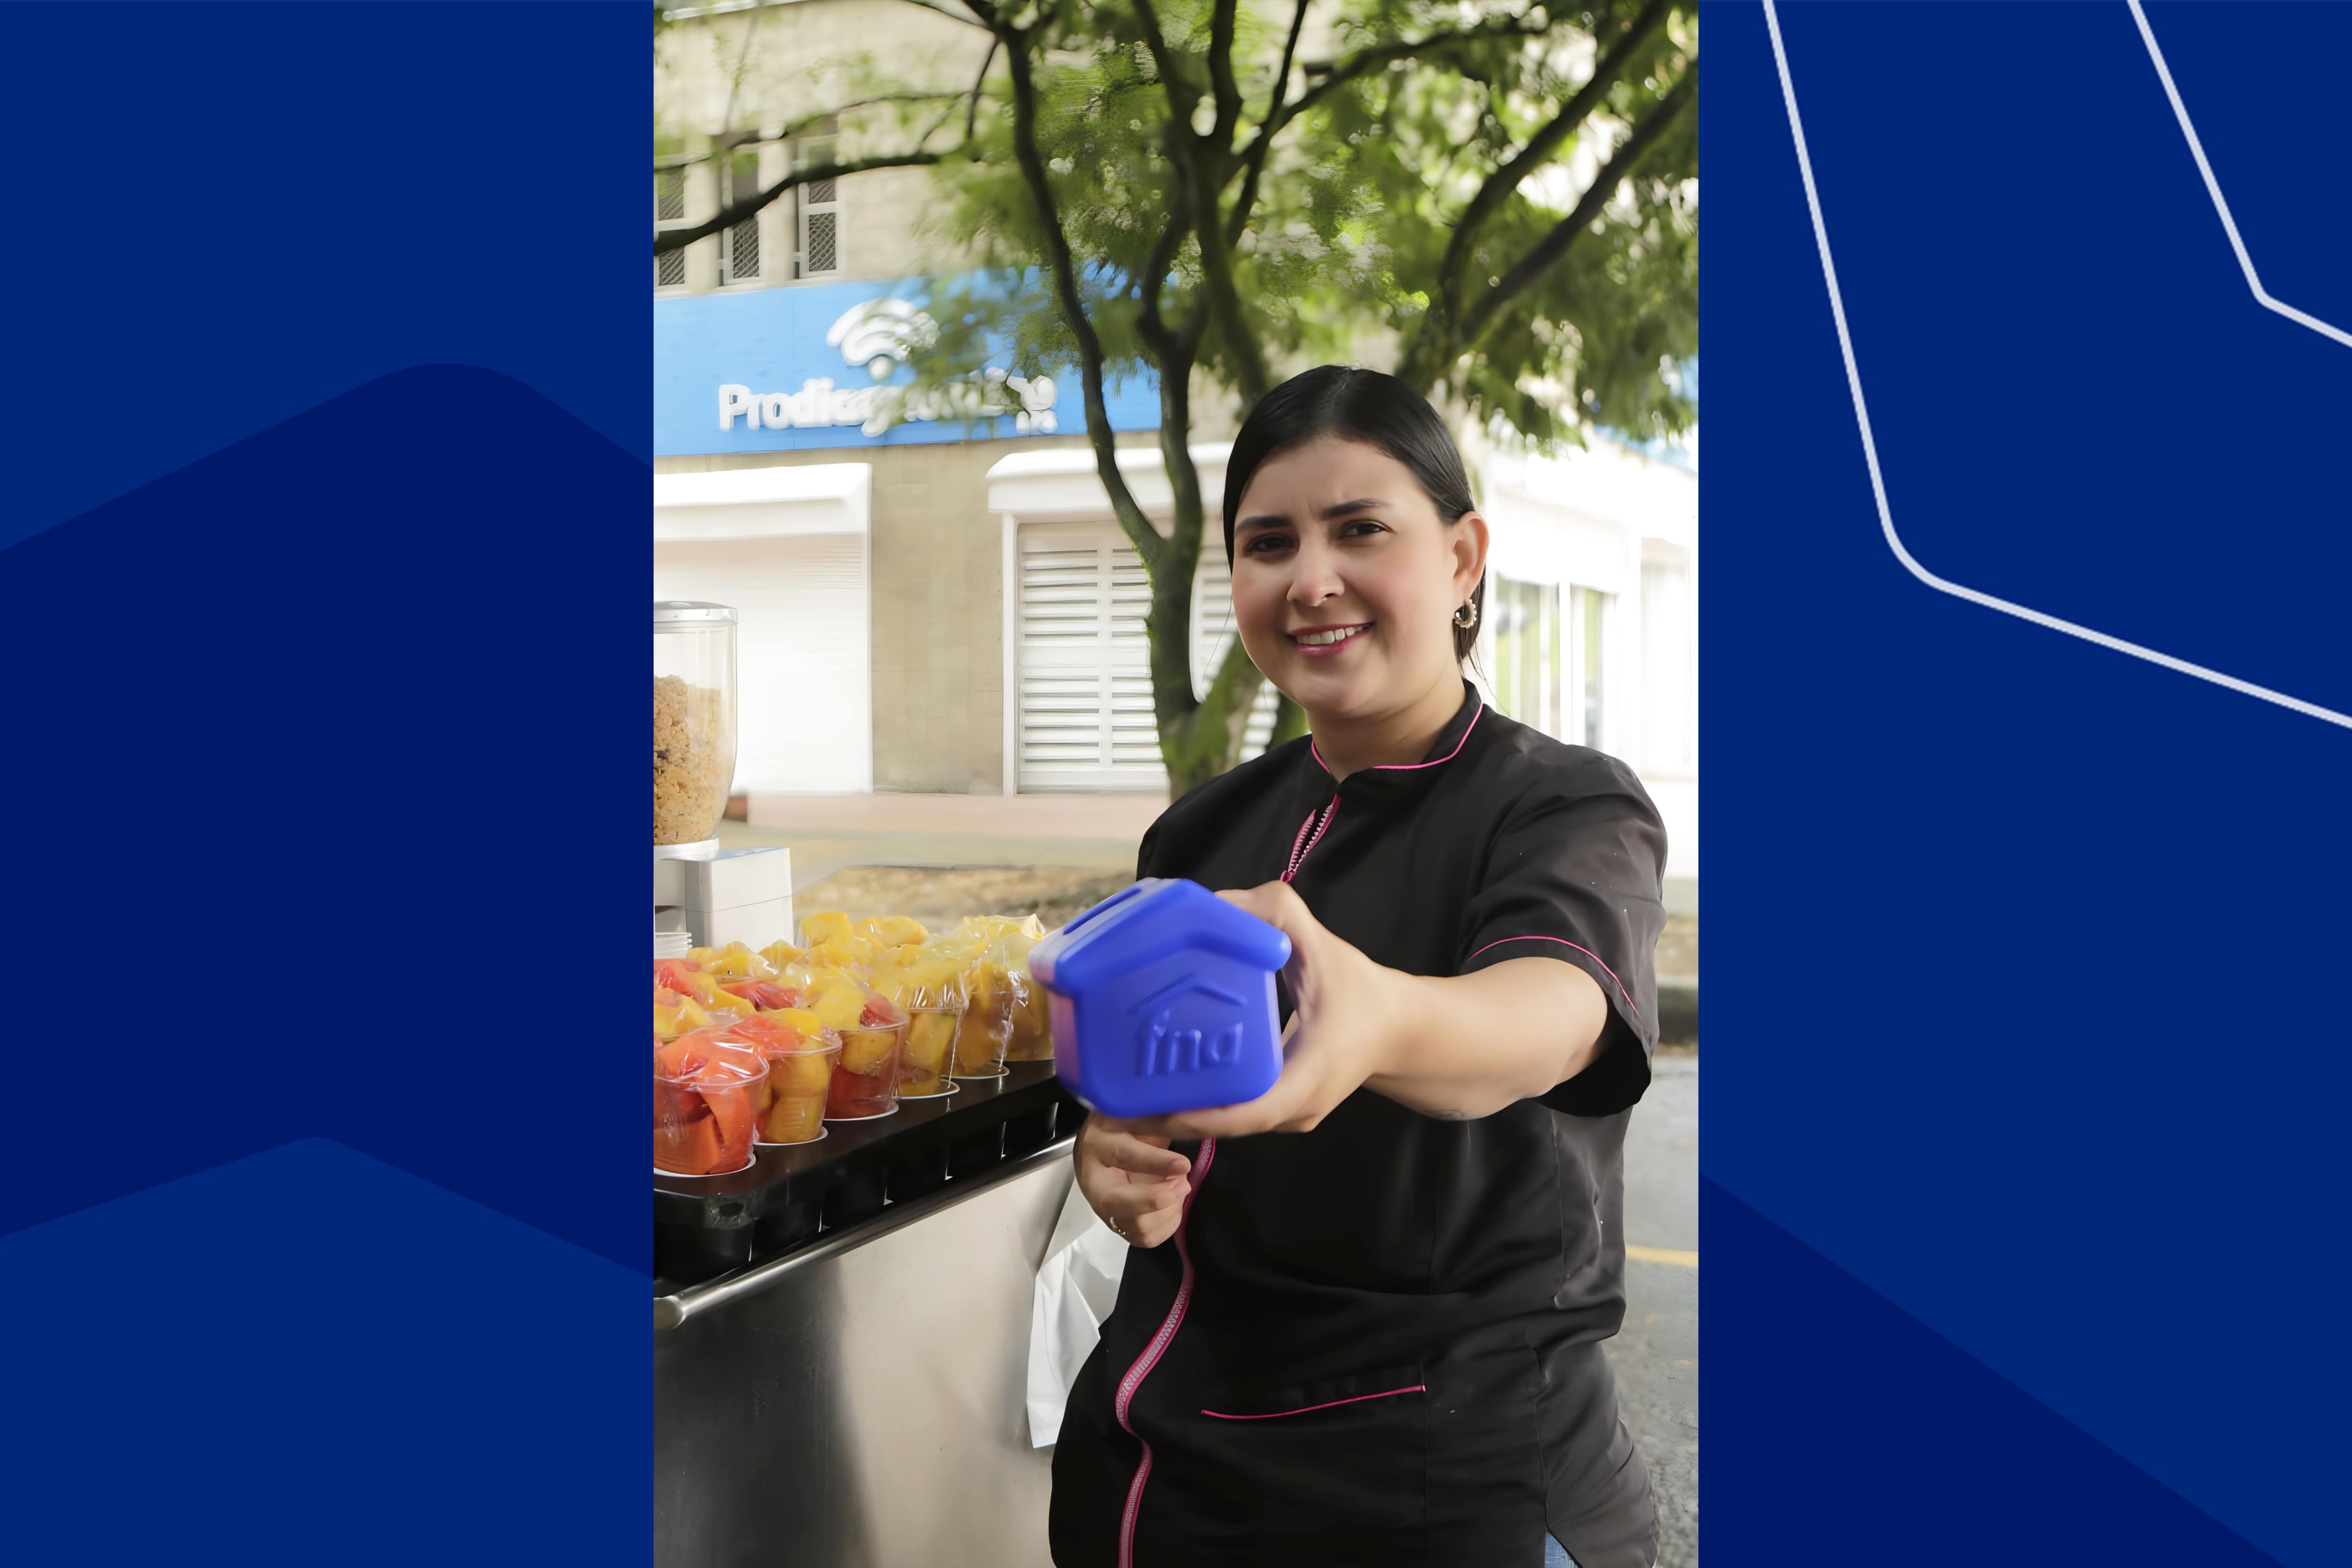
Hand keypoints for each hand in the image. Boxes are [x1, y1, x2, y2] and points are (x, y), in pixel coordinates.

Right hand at [1073, 1113, 1193, 1247]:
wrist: (1101, 1148)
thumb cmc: (1125, 1126)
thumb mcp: (1138, 1115)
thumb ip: (1162, 1118)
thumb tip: (1201, 1114)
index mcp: (1098, 1144)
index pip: (1124, 1156)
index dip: (1155, 1163)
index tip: (1184, 1164)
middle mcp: (1094, 1181)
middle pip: (1118, 1204)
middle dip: (1156, 1199)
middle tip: (1183, 1184)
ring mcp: (1103, 1208)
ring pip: (1136, 1226)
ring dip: (1168, 1211)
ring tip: (1179, 1187)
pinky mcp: (1116, 1226)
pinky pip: (1144, 1239)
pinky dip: (1167, 1224)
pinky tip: (1173, 1204)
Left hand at [1125, 881, 1400, 1141]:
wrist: (1401, 1027)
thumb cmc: (1363, 993)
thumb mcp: (1324, 948)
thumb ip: (1281, 916)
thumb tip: (1222, 902)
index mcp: (1306, 1079)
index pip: (1250, 1112)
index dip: (1203, 1115)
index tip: (1158, 1107)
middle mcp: (1294, 1110)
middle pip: (1227, 1125)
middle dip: (1174, 1117)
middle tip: (1118, 1102)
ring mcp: (1289, 1116)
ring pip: (1229, 1124)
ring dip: (1183, 1116)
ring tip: (1127, 1100)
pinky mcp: (1282, 1110)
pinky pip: (1236, 1114)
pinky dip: (1202, 1106)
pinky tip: (1163, 1088)